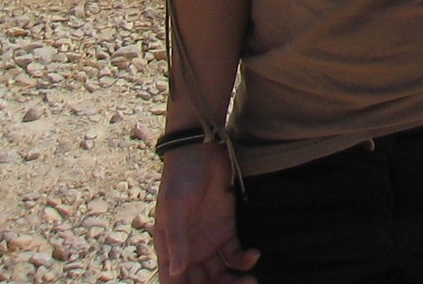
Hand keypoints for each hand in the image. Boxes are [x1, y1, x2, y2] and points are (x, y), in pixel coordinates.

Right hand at [154, 145, 257, 283]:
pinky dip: (244, 260)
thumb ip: (176, 240)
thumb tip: (175, 272)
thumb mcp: (175, 209)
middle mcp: (188, 251)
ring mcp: (208, 242)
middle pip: (201, 283)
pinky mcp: (226, 230)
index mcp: (169, 249)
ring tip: (250, 281)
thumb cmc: (180, 178)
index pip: (175, 282)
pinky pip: (235, 255)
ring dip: (233, 281)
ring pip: (220, 274)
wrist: (201, 152)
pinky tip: (253, 255)